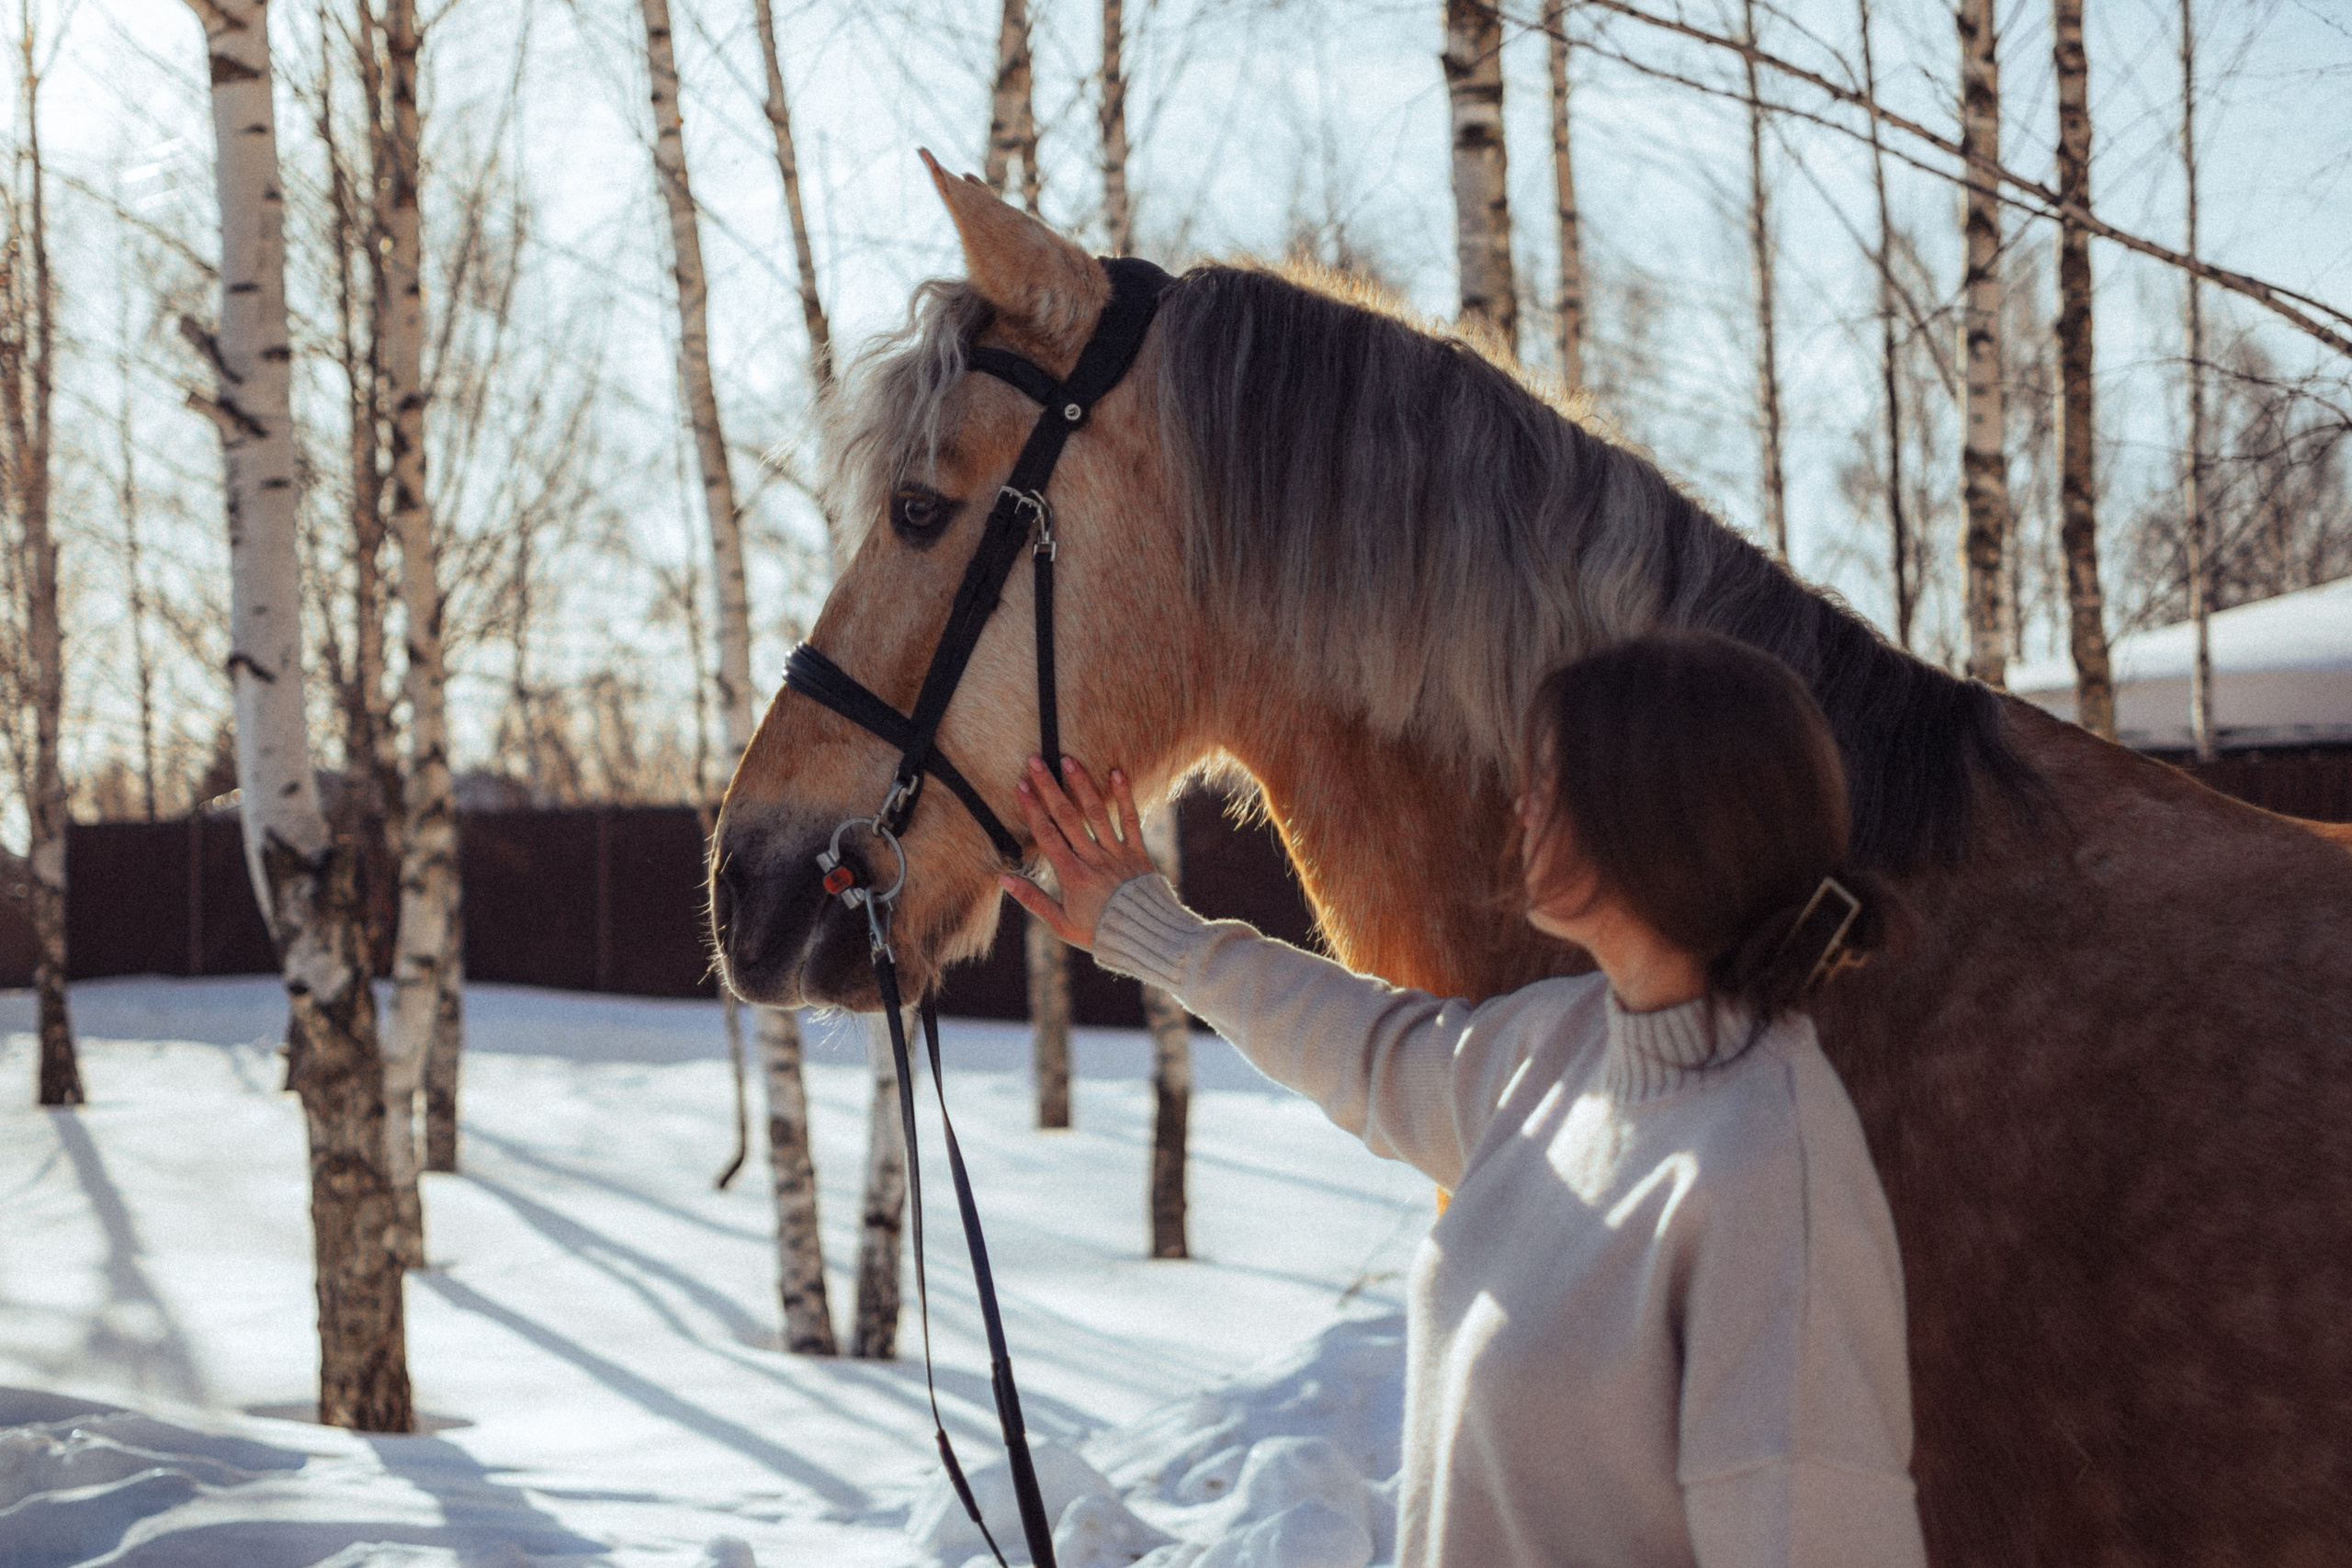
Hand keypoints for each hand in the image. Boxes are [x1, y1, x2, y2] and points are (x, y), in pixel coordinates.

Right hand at [1000, 756, 1157, 950]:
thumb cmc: (1100, 932)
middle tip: (1036, 761)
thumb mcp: (1060, 923)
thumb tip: (1003, 879)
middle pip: (1067, 817)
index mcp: (1072, 875)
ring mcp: (1116, 853)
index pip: (1047, 835)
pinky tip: (1116, 772)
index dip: (1032, 808)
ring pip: (1097, 813)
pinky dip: (1125, 796)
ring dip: (1082, 785)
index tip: (1020, 785)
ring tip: (1069, 759)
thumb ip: (1032, 899)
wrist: (1146, 937)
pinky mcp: (1138, 853)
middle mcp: (1093, 859)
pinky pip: (1131, 821)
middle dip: (1049, 787)